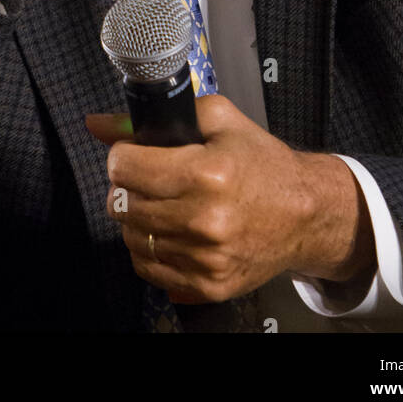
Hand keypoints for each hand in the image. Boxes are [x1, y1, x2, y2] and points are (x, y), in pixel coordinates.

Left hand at [86, 97, 375, 303]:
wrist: (304, 215)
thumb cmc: (263, 163)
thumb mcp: (220, 120)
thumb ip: (158, 116)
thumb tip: (98, 123)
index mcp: (206, 173)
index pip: (124, 167)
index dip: (123, 155)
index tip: (134, 153)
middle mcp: (202, 220)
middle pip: (121, 204)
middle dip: (129, 186)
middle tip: (149, 177)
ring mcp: (204, 258)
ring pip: (132, 237)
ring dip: (137, 217)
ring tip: (162, 203)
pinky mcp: (206, 285)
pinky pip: (148, 268)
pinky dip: (150, 248)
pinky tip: (170, 230)